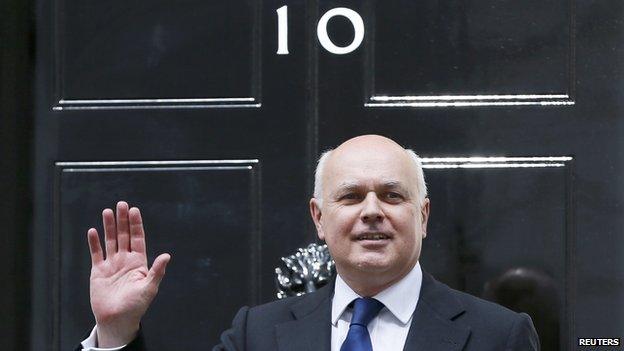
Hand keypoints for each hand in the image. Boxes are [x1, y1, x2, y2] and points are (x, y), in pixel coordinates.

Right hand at [87, 201, 170, 346]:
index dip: (136, 225)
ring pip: (110, 241)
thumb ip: (157, 271)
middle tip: (121, 204)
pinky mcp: (98, 271)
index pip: (138, 238)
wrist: (117, 319)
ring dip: (109, 226)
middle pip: (124, 235)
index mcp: (139, 262)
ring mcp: (112, 264)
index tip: (134, 210)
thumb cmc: (136, 306)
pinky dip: (94, 243)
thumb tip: (167, 256)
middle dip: (123, 220)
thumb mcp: (149, 288)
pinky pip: (96, 254)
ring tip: (107, 211)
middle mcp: (125, 260)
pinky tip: (93, 231)